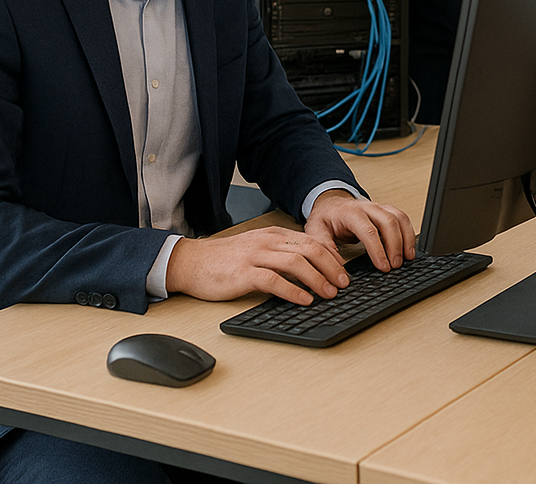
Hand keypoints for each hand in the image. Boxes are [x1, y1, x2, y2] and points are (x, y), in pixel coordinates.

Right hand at [166, 225, 349, 305]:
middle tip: (344, 283)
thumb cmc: (225, 260)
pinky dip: (292, 290)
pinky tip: (304, 299)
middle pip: (309, 249)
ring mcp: (255, 256)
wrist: (191, 262)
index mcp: (274, 235)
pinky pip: (273, 280)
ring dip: (317, 279)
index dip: (332, 257)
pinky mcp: (243, 273)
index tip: (344, 271)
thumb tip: (310, 267)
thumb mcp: (258, 248)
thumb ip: (281, 253)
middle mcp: (267, 242)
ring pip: (295, 263)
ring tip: (329, 293)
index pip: (312, 241)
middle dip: (331, 267)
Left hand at [304, 190, 416, 272]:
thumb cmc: (325, 218)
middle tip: (395, 265)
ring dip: (406, 238)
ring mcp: (379, 208)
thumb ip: (325, 249)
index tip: (383, 266)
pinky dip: (409, 233)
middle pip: (388, 222)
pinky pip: (403, 219)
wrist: (330, 203)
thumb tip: (338, 268)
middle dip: (395, 245)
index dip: (378, 249)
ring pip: (399, 218)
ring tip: (408, 258)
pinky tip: (409, 247)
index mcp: (350, 213)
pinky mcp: (386, 211)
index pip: (368, 230)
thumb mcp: (316, 232)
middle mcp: (367, 208)